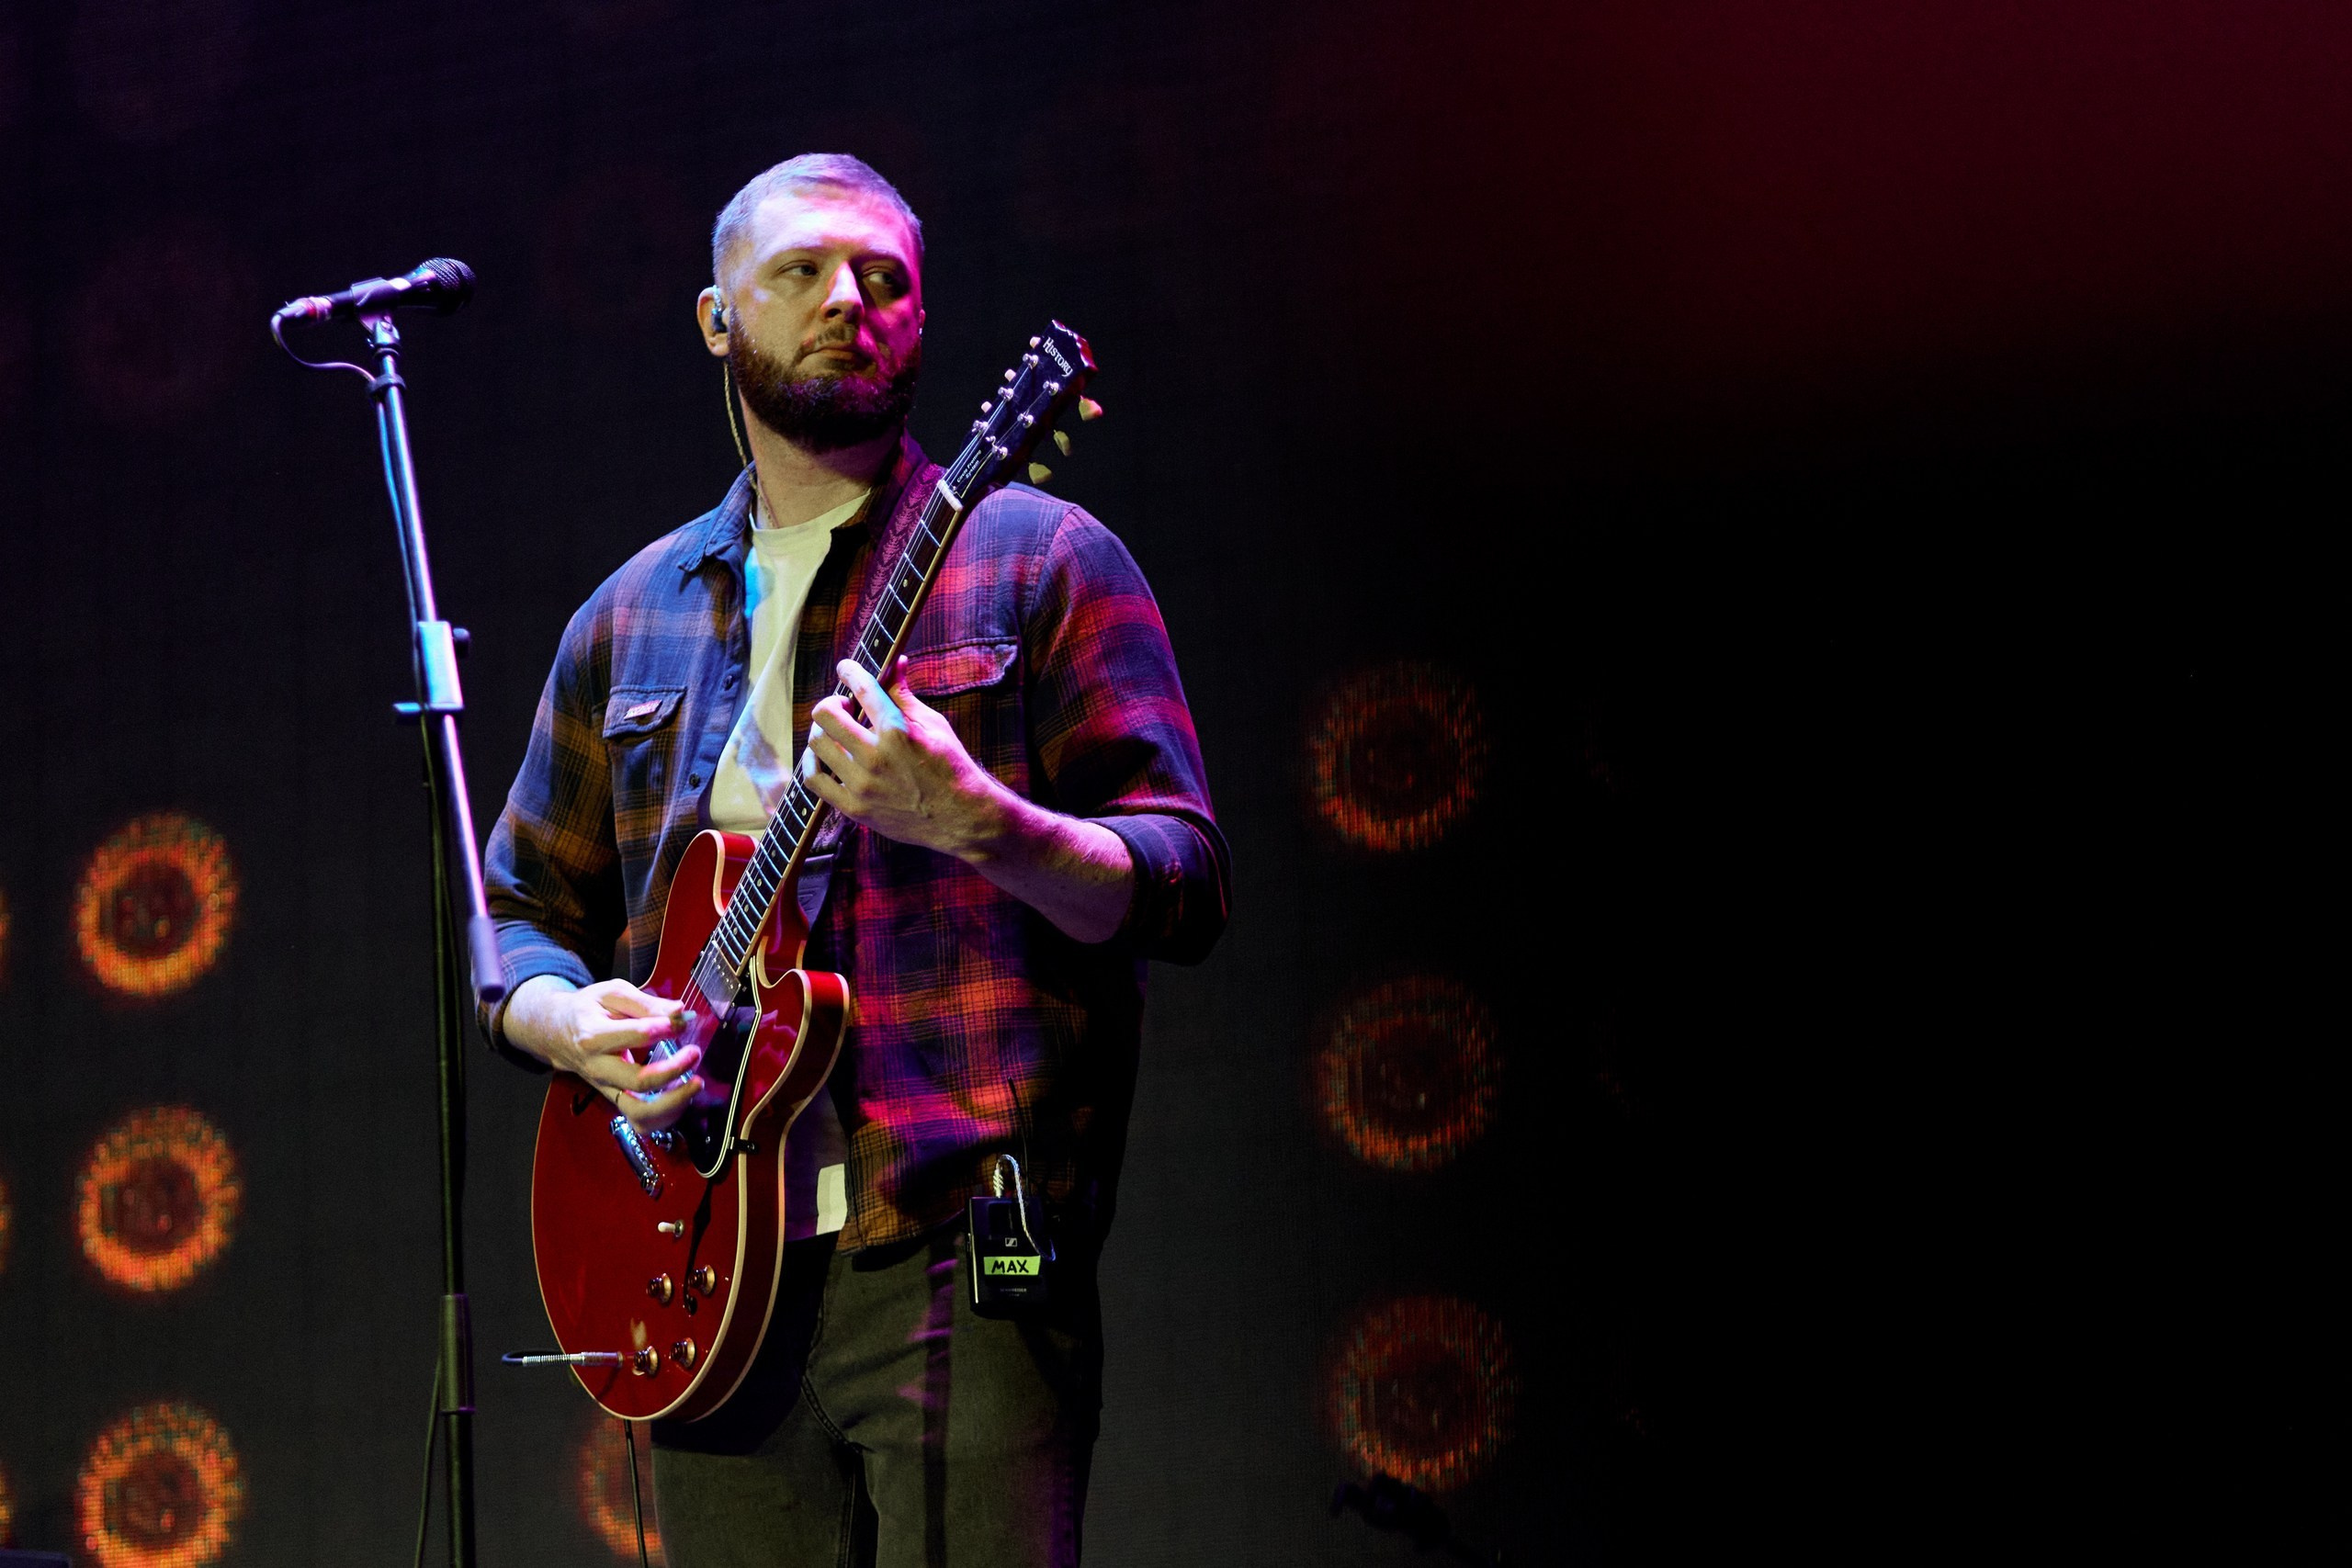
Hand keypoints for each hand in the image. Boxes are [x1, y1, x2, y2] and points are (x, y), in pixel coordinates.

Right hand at [524, 977, 702, 1127]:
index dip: (664, 1027)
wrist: (555, 1032)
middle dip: (674, 1069)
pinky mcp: (615, 1099)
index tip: (681, 1021)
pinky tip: (682, 1096)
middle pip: (639, 1082)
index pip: (635, 1035)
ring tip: (694, 1082)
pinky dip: (666, 1115)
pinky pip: (641, 1121)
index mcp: (593, 1035)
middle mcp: (599, 1068)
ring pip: (640, 1112)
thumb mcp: (611, 993)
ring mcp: (606, 1088)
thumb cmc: (587, 1010)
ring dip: (674, 1101)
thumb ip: (646, 1003)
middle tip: (693, 1052)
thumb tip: (679, 1011)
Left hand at [804, 657, 1005, 857]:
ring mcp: (863, 785)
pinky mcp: (855, 808)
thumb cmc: (951, 766)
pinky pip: (814, 779)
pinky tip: (823, 756)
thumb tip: (895, 663)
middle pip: (825, 715)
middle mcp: (876, 757)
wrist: (960, 818)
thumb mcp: (934, 724)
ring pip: (817, 744)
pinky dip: (812, 762)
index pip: (862, 688)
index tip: (846, 668)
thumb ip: (905, 694)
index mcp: (898, 731)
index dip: (849, 671)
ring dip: (823, 731)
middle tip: (845, 707)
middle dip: (833, 702)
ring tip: (837, 732)